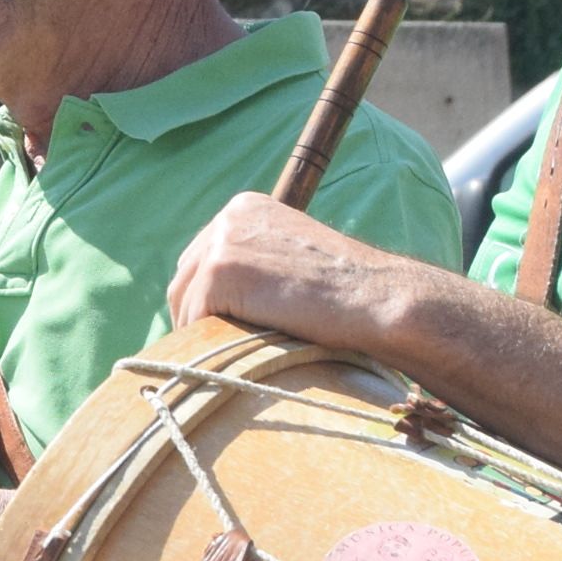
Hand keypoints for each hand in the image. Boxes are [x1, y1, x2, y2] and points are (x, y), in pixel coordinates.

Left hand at [167, 195, 442, 355]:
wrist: (378, 300)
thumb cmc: (346, 294)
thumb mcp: (292, 262)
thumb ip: (254, 266)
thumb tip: (205, 303)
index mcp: (245, 208)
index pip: (200, 260)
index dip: (208, 300)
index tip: (224, 328)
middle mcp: (229, 216)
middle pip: (184, 278)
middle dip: (198, 315)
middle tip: (221, 349)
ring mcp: (222, 241)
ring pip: (184, 300)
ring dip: (203, 332)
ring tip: (236, 352)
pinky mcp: (221, 271)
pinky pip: (194, 318)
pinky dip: (211, 341)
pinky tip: (242, 350)